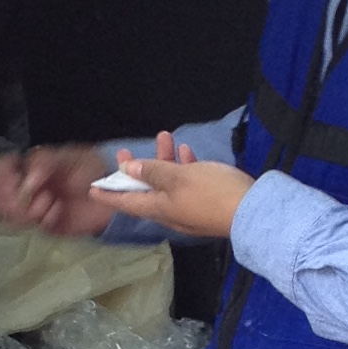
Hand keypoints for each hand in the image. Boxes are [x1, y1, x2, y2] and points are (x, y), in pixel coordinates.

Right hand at [0, 144, 115, 235]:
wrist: (112, 189)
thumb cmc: (89, 167)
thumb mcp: (66, 156)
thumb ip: (43, 164)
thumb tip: (26, 182)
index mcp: (25, 168)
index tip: (12, 178)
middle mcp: (24, 188)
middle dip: (8, 197)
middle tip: (25, 194)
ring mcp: (33, 208)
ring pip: (9, 215)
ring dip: (24, 209)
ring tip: (47, 200)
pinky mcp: (45, 225)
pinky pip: (32, 226)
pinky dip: (42, 218)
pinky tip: (57, 210)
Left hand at [111, 135, 254, 240]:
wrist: (254, 212)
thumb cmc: (213, 193)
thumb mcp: (179, 177)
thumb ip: (153, 172)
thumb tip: (128, 170)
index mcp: (159, 208)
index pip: (126, 202)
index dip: (108, 195)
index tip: (93, 190)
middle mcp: (171, 212)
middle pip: (146, 191)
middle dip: (135, 171)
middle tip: (123, 153)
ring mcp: (190, 209)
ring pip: (169, 183)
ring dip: (164, 161)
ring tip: (165, 136)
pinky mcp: (208, 203)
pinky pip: (189, 184)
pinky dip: (184, 168)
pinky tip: (186, 151)